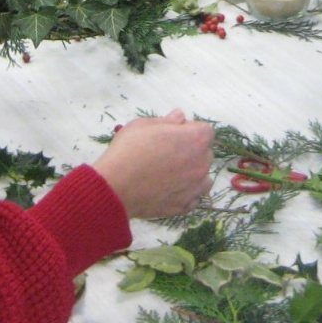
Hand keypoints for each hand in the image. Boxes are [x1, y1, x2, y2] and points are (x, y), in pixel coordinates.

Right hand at [94, 110, 213, 217]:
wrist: (116, 186)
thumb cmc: (130, 149)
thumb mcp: (144, 125)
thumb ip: (167, 120)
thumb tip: (180, 116)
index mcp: (195, 139)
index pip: (205, 131)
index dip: (190, 130)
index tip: (173, 134)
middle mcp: (201, 163)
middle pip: (204, 153)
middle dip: (191, 150)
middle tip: (168, 152)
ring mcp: (194, 187)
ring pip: (203, 177)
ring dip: (192, 173)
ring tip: (171, 173)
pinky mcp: (184, 206)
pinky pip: (193, 198)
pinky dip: (186, 193)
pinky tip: (170, 189)